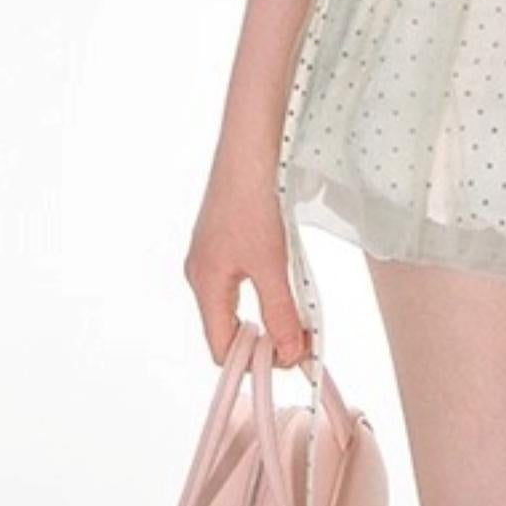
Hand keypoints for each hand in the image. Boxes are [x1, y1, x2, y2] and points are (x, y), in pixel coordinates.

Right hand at [183, 157, 310, 368]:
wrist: (250, 143)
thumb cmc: (253, 199)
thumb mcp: (272, 263)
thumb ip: (281, 312)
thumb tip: (290, 357)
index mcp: (204, 284)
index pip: (221, 348)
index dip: (254, 361)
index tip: (291, 360)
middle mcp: (202, 273)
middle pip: (229, 328)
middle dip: (266, 338)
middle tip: (304, 338)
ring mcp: (213, 254)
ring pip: (240, 302)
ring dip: (271, 312)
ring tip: (303, 312)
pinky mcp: (227, 237)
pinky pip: (244, 278)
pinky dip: (269, 288)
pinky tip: (291, 279)